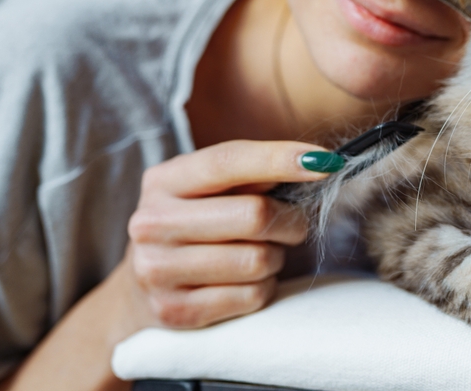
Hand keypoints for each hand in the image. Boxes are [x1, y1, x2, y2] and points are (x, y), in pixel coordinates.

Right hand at [123, 140, 328, 329]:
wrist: (144, 287)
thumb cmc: (199, 225)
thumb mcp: (212, 190)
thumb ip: (253, 172)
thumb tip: (314, 162)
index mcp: (163, 181)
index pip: (228, 161)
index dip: (281, 159)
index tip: (326, 161)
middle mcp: (151, 223)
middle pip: (255, 215)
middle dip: (289, 220)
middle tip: (291, 224)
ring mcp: (157, 270)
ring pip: (258, 259)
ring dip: (275, 257)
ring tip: (259, 253)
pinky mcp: (175, 311)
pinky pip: (251, 296)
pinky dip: (263, 287)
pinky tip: (245, 281)